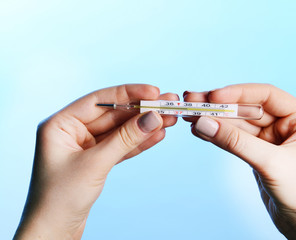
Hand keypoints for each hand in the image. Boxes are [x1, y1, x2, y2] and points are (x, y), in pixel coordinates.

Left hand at [14, 84, 177, 239]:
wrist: (54, 232)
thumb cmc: (60, 198)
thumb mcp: (95, 164)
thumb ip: (125, 139)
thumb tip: (152, 118)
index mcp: (61, 124)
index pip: (100, 100)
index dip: (128, 94)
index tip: (153, 92)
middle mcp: (73, 131)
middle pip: (114, 115)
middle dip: (141, 111)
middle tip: (167, 104)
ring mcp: (86, 146)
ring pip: (120, 131)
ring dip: (144, 126)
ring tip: (170, 119)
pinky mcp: (97, 161)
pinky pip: (121, 146)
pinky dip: (139, 142)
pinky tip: (157, 135)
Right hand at [184, 84, 295, 239]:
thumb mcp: (269, 162)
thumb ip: (235, 142)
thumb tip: (203, 123)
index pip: (266, 95)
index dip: (238, 93)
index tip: (213, 96)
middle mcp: (285, 123)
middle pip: (246, 108)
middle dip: (219, 106)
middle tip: (193, 100)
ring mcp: (269, 137)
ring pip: (237, 123)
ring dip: (213, 119)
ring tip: (189, 114)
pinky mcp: (256, 151)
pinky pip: (233, 137)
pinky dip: (216, 134)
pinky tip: (199, 130)